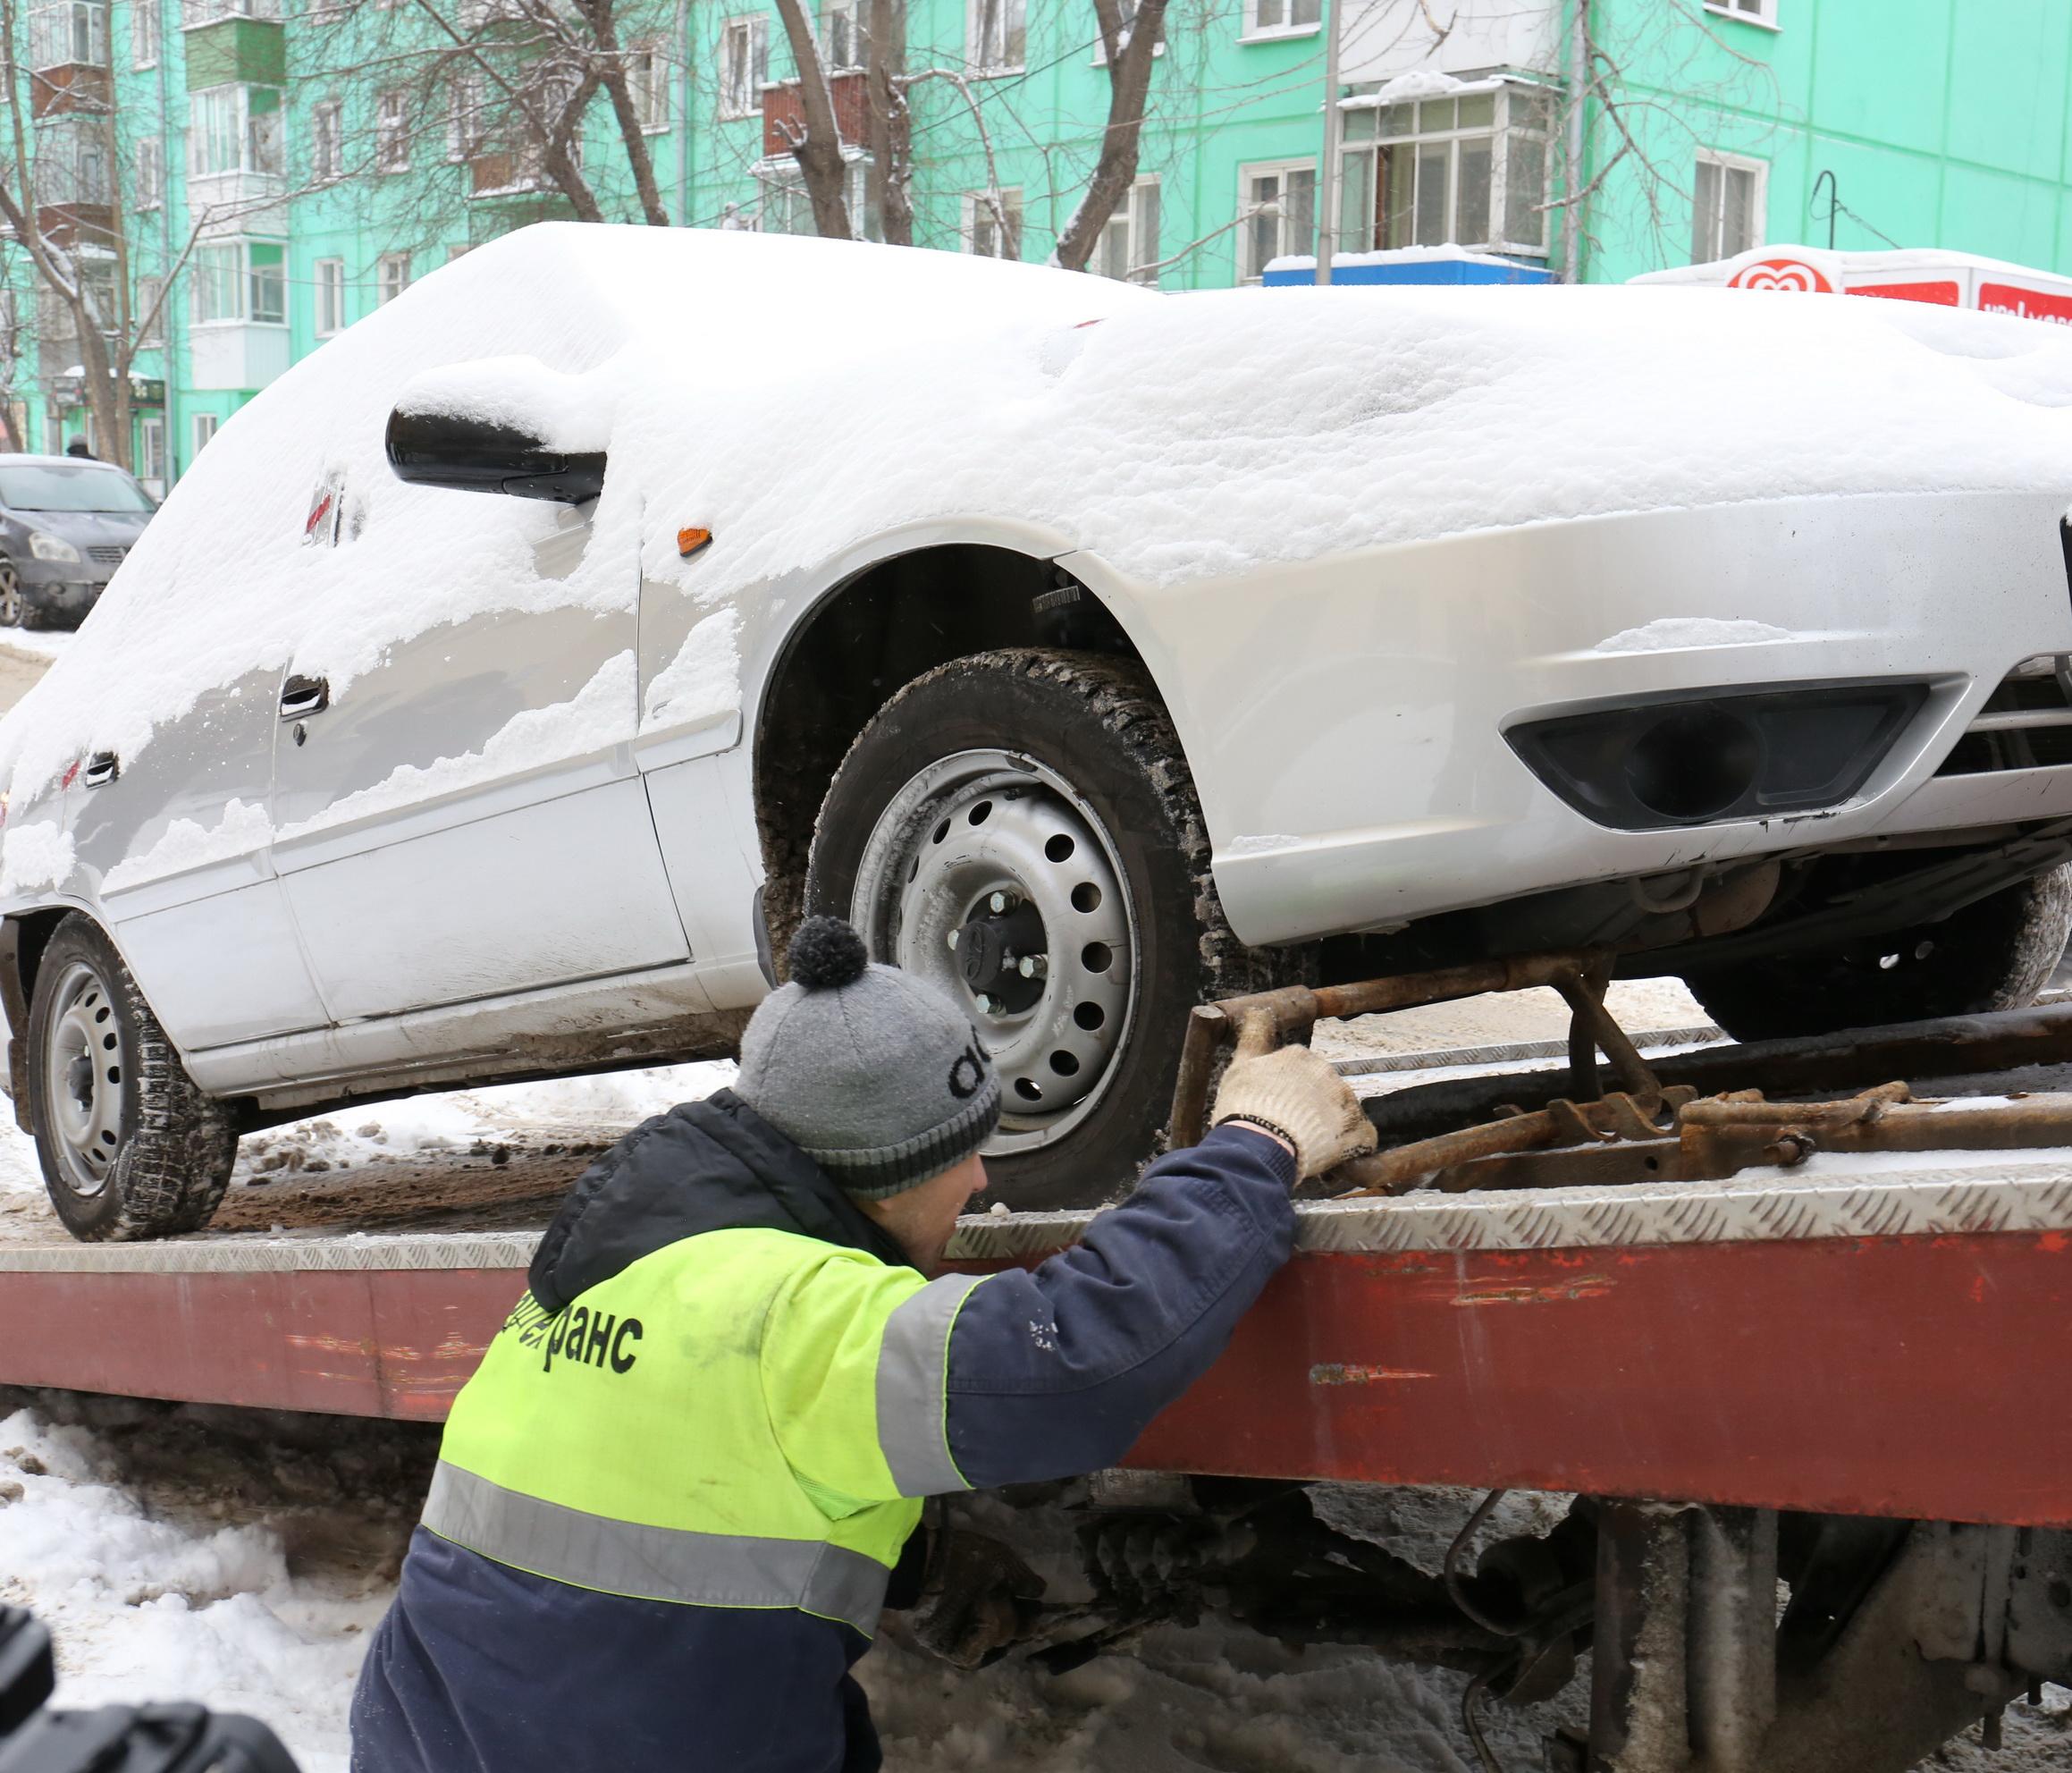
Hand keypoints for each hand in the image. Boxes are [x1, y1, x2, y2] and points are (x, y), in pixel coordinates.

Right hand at [1210, 1021, 1376, 1181]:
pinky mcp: (1359, 1130)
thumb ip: (1253, 1037)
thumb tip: (1257, 1012)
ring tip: (1304, 1150)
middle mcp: (1327, 1071)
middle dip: (1310, 1112)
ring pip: (1342, 1115)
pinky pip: (1362, 1140)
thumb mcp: (1239, 1066)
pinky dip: (1350, 1152)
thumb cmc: (1244, 1107)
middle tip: (1287, 1133)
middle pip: (1322, 1093)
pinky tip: (1330, 1163)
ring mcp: (1345, 1100)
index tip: (1276, 1110)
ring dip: (1329, 1132)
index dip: (1288, 1094)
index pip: (1300, 1072)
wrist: (1259, 1144)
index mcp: (1299, 1056)